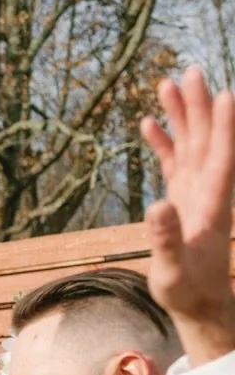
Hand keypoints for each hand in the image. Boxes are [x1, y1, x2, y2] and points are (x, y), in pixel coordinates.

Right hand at [141, 65, 234, 363]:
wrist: (199, 302)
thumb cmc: (188, 290)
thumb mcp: (174, 270)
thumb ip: (166, 239)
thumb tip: (157, 206)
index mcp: (213, 205)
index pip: (221, 159)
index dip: (224, 128)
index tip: (225, 95)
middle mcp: (209, 192)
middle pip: (206, 141)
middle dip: (199, 107)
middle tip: (191, 72)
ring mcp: (196, 193)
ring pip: (192, 145)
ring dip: (182, 116)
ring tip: (167, 83)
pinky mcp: (183, 199)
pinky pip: (174, 163)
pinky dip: (165, 142)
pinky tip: (150, 123)